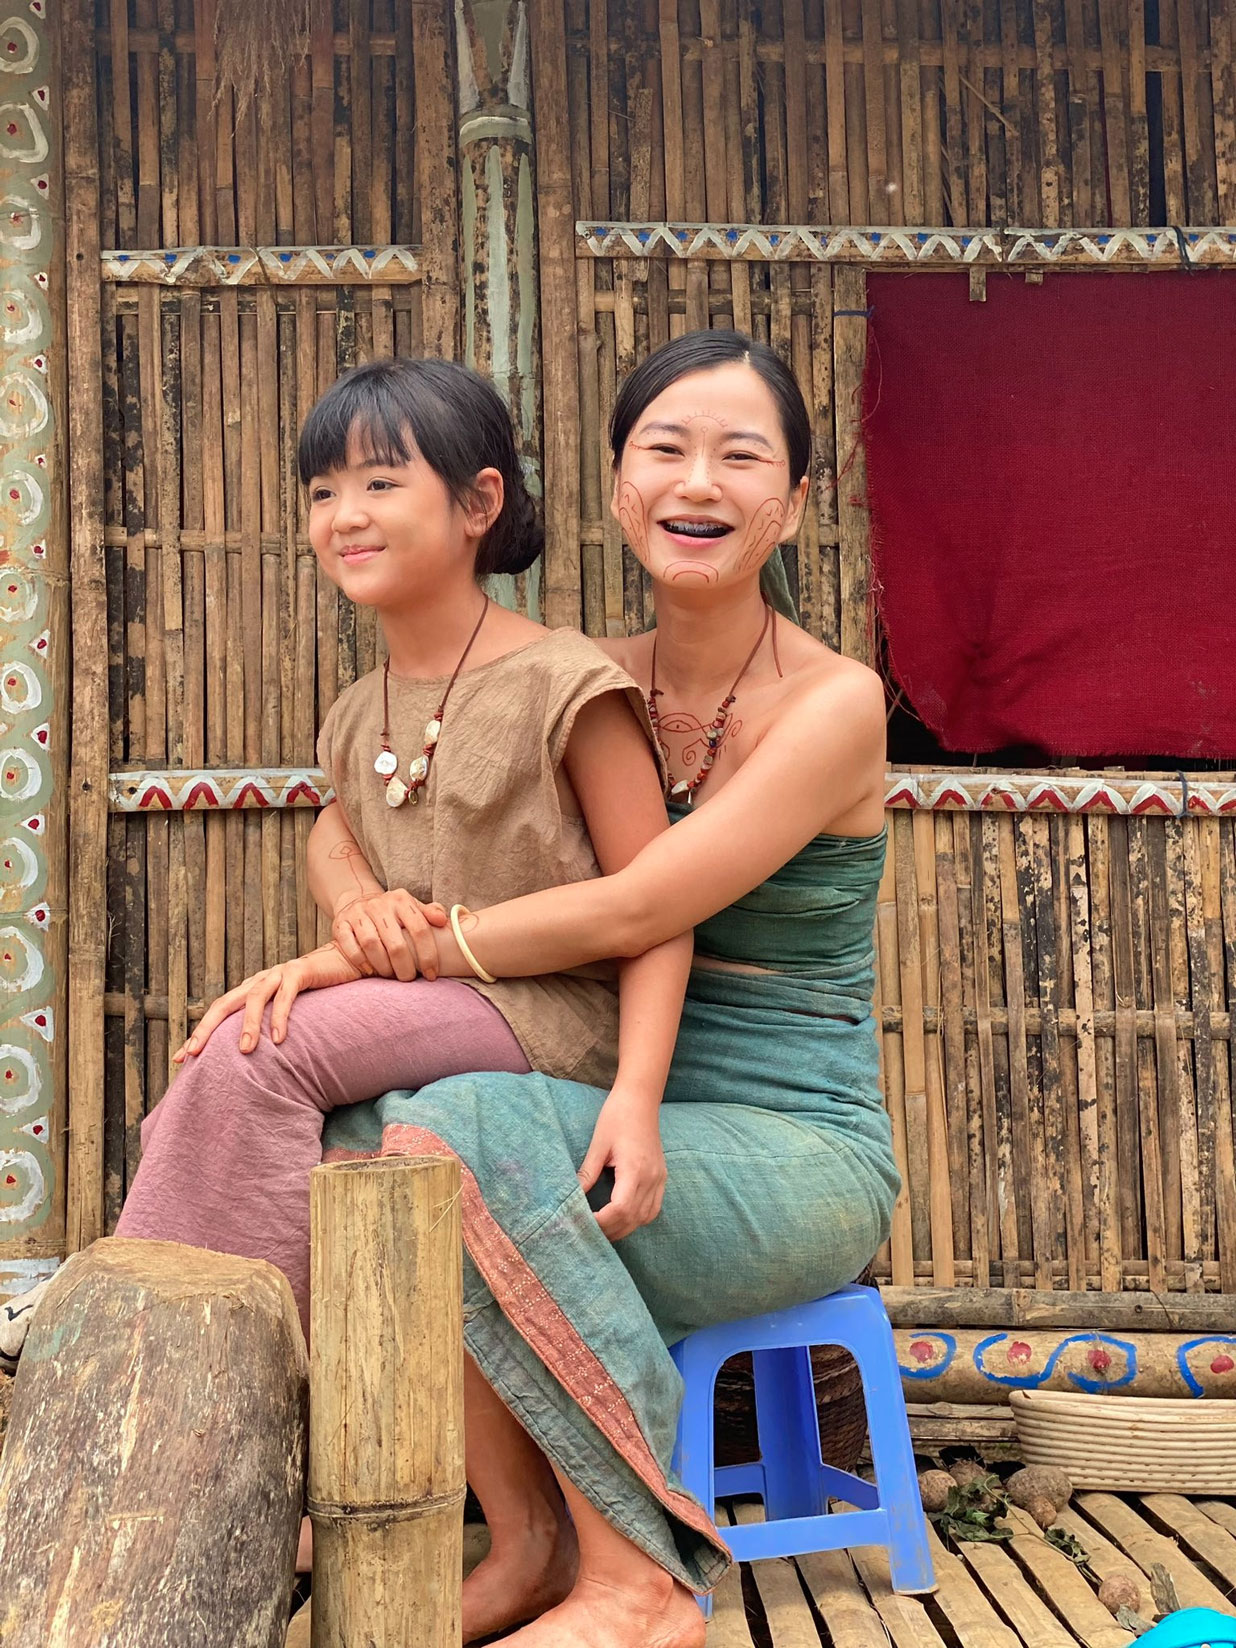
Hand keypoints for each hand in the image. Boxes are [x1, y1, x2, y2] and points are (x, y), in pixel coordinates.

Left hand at [173, 944, 362, 1062]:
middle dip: (206, 1028)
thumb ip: (271, 1026)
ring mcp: (278, 973)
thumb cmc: (318, 992)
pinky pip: (286, 995)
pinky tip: (279, 1039)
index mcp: (252, 990)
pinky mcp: (300, 971)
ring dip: (247, 1025)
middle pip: (224, 1003)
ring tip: (244, 1051)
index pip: (218, 1012)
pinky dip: (280, 1016)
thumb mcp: (289, 1012)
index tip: (180, 1059)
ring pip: (253, 998)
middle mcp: (259, 980)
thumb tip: (254, 1057)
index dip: (199, 1033)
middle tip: (193, 1054)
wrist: (347, 961)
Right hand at [332, 890, 448, 981]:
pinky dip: (360, 962)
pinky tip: (370, 971)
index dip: (428, 955)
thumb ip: (430, 913)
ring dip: (383, 967)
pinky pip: (349, 946)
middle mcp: (380, 905)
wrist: (358, 900)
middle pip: (396, 943)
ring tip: (390, 975)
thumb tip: (444, 921)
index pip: (420, 929)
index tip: (431, 975)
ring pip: (372, 945)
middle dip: (405, 967)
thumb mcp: (412, 908)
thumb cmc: (393, 912)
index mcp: (402, 900)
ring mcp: (358, 913)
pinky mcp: (340, 923)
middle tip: (408, 979)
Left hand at [577, 1088, 667, 1241]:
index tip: (583, 1222)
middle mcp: (651, 1178)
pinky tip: (623, 1217)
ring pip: (645, 1217)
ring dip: (624, 1227)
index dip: (602, 1222)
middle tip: (587, 1231)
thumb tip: (571, 1198)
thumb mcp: (597, 1145)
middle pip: (632, 1218)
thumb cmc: (616, 1116)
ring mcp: (659, 1178)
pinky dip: (638, 1218)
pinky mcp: (661, 1177)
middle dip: (610, 1230)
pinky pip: (653, 1208)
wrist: (640, 1099)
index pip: (620, 1209)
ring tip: (602, 1228)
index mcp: (635, 1169)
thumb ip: (587, 1174)